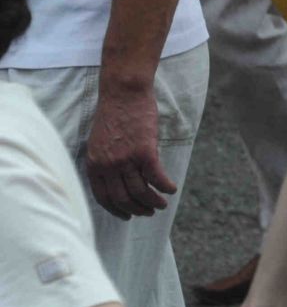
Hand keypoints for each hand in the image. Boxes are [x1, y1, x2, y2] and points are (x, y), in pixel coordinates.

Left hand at [85, 83, 175, 218]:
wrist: (123, 91)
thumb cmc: (114, 112)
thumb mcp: (100, 141)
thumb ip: (105, 160)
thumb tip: (118, 177)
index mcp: (94, 163)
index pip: (103, 197)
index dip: (116, 210)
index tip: (127, 215)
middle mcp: (107, 165)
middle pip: (123, 198)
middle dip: (137, 209)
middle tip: (149, 212)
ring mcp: (125, 159)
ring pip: (140, 191)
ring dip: (153, 201)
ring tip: (162, 204)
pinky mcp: (144, 151)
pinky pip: (156, 177)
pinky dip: (165, 187)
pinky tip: (172, 189)